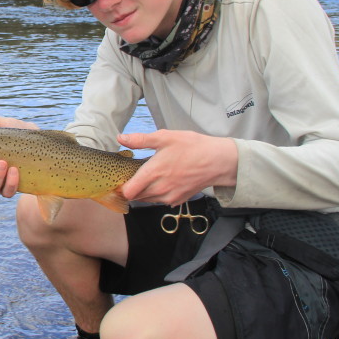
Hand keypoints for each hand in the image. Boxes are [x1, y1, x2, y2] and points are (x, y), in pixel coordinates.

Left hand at [117, 130, 238, 206]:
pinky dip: (157, 193)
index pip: (127, 192)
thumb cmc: (193, 147)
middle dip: (132, 187)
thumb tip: (120, 138)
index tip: (122, 176)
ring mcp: (169, 197)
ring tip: (149, 176)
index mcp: (153, 173)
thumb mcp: (165, 137)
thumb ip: (140, 140)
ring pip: (147, 199)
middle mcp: (160, 189)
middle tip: (135, 173)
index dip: (121, 186)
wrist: (218, 161)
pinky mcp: (178, 200)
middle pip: (135, 197)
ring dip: (144, 191)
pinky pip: (160, 200)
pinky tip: (163, 180)